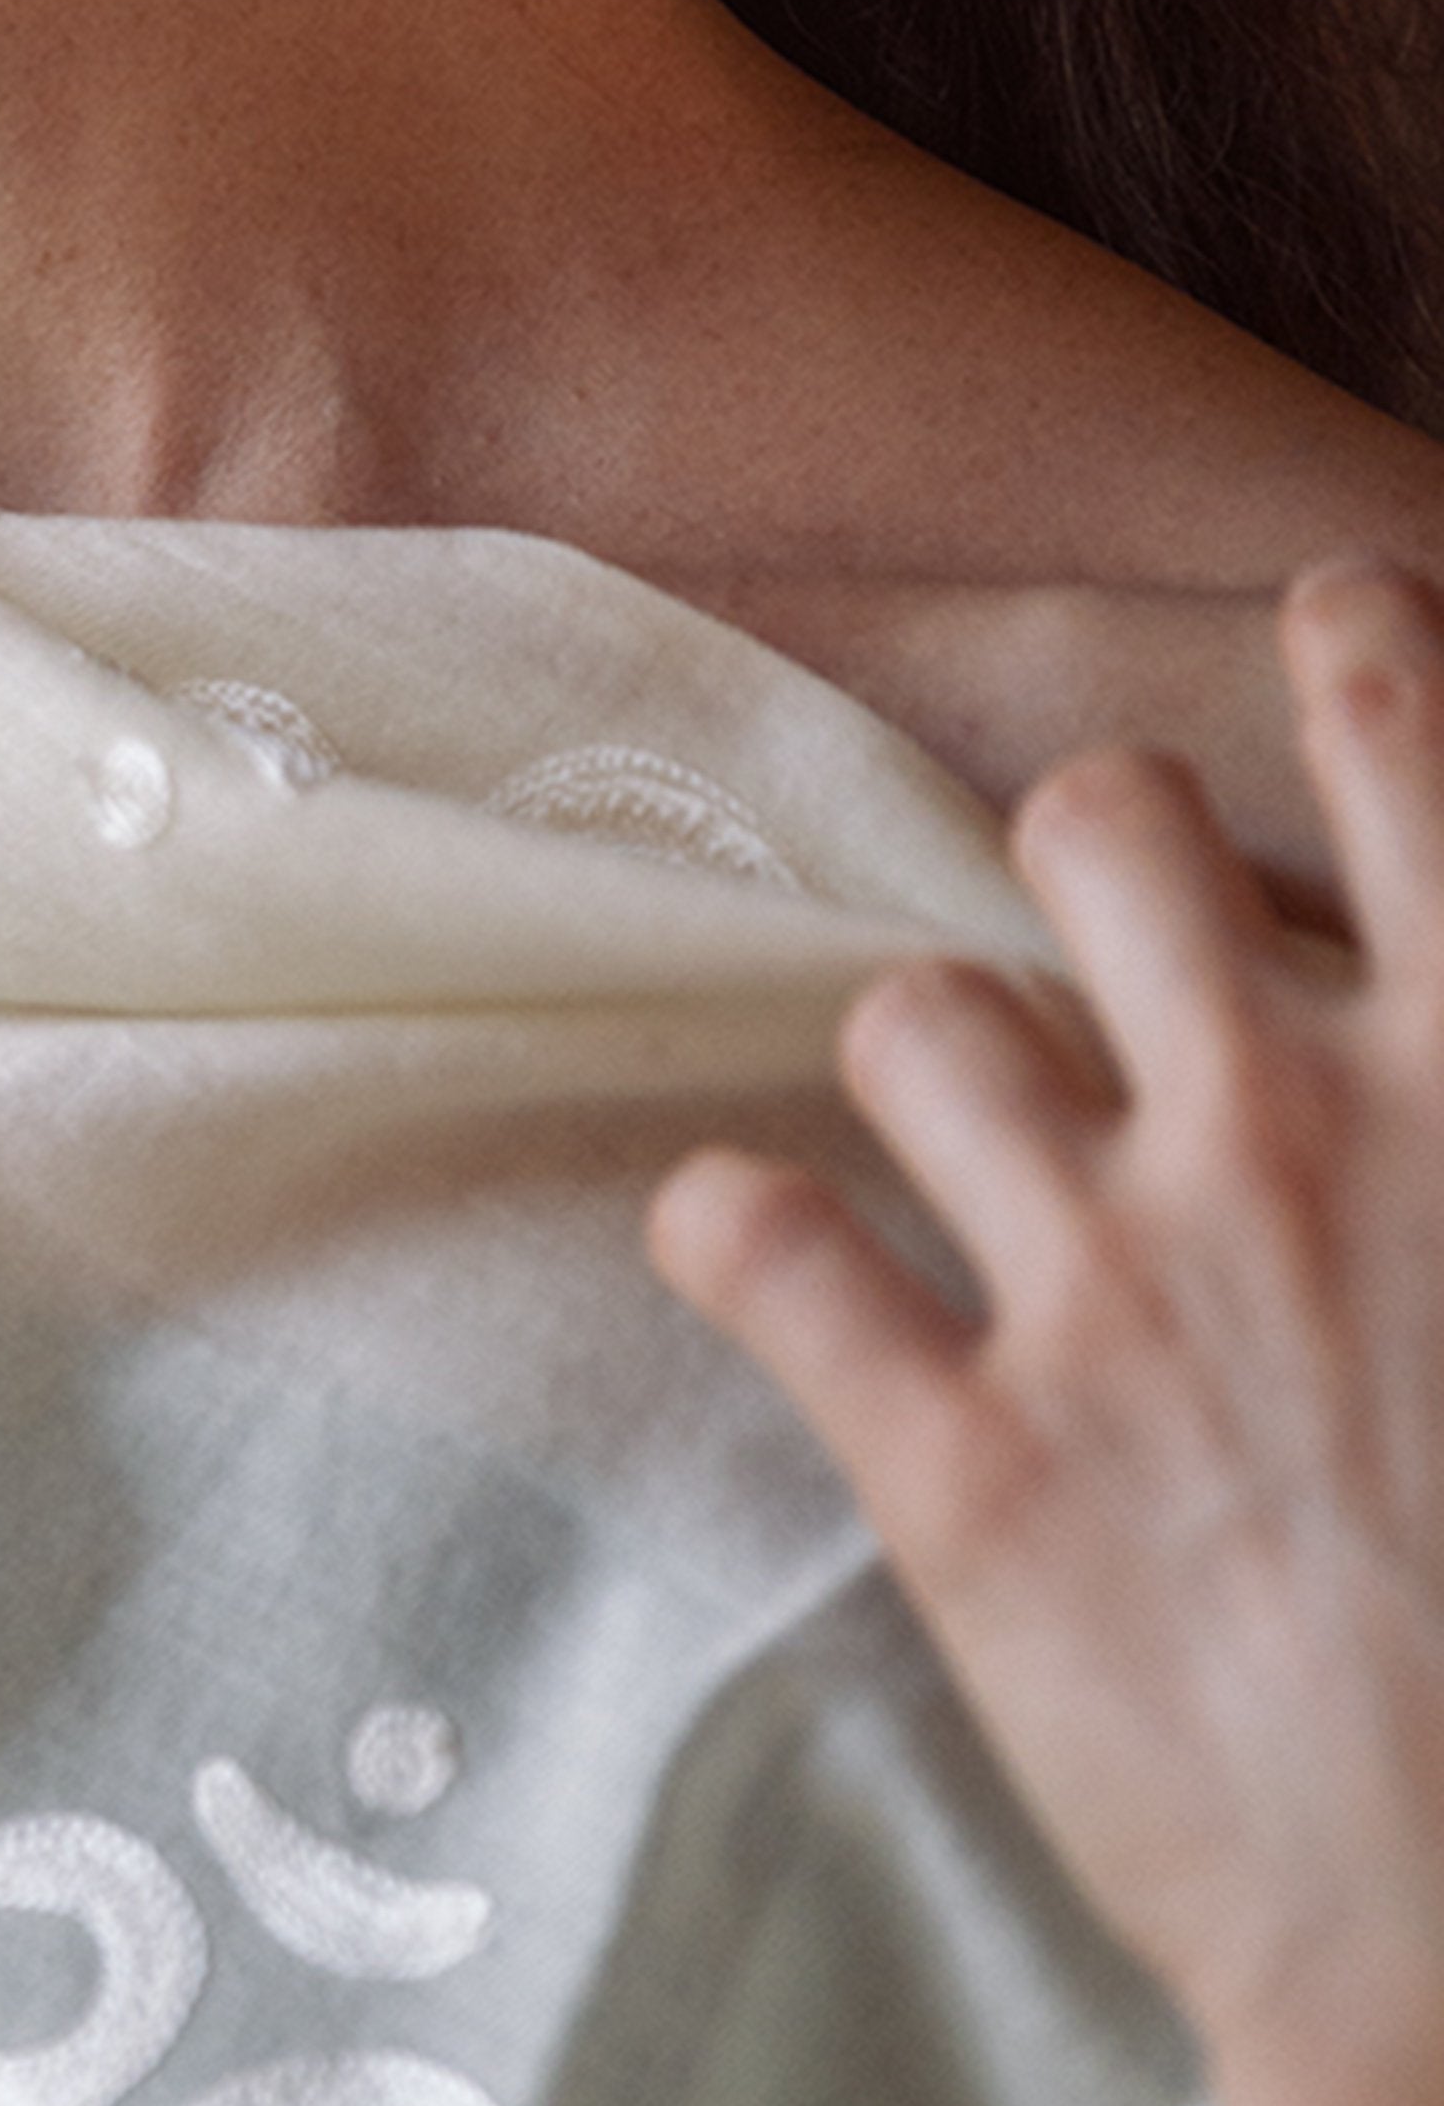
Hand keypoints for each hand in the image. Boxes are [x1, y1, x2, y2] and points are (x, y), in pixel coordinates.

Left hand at [649, 560, 1443, 2105]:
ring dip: (931, 1069)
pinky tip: (760, 1253)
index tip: (1320, 640)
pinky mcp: (961, 1465)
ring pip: (913, 1019)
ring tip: (971, 1158)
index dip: (1352, 665)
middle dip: (1092, 853)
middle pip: (1099, 828)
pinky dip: (729, 1232)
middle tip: (1110, 948)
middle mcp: (1295, 1149)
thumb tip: (1417, 1006)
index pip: (1413, 758)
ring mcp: (1112, 1300)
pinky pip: (748, 1240)